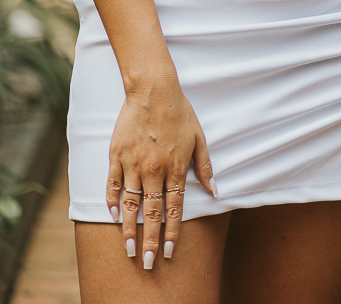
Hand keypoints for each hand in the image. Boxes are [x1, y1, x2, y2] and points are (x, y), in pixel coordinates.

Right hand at [106, 74, 215, 268]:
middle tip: (148, 263)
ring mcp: (133, 163)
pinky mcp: (116, 155)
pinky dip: (111, 201)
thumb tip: (216, 191)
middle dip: (151, 241)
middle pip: (152, 212)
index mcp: (175, 167)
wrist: (153, 89)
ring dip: (129, 229)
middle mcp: (153, 170)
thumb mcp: (199, 137)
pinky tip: (112, 216)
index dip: (172, 233)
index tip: (169, 252)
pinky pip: (112, 183)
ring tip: (129, 250)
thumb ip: (204, 166)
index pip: (174, 209)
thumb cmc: (179, 112)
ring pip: (129, 203)